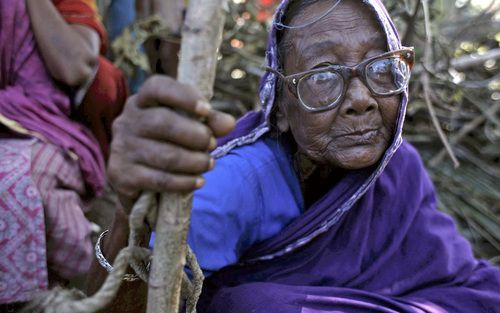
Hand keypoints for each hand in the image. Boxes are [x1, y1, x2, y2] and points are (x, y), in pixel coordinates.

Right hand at [107, 75, 234, 212]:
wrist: (135, 178)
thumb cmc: (165, 142)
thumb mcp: (186, 126)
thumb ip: (209, 121)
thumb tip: (229, 123)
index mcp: (142, 101)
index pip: (157, 87)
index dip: (183, 96)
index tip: (206, 110)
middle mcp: (127, 121)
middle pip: (162, 122)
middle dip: (195, 135)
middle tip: (212, 144)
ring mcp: (122, 148)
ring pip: (164, 155)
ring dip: (194, 161)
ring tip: (209, 164)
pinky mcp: (122, 174)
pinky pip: (159, 179)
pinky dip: (184, 182)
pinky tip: (199, 181)